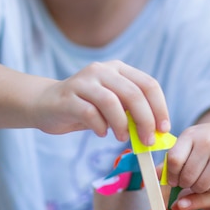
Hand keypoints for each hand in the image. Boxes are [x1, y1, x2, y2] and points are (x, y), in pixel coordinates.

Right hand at [33, 60, 169, 144]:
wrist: (45, 104)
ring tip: (123, 137)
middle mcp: (102, 70)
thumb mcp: (112, 106)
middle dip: (145, 120)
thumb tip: (156, 132)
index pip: (148, 84)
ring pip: (112, 102)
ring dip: (122, 125)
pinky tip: (102, 133)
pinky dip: (101, 127)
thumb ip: (131, 113)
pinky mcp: (67, 97)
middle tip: (148, 141)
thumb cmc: (85, 108)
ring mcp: (83, 82)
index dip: (160, 108)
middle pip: (133, 94)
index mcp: (118, 69)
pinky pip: (90, 113)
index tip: (164, 129)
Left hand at [167, 120, 209, 191]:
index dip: (171, 174)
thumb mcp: (191, 142)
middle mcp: (207, 143)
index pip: (174, 159)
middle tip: (188, 183)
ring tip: (200, 181)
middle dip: (184, 184)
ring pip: (201, 186)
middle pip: (187, 176)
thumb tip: (154, 176)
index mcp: (191, 135)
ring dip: (198, 188)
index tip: (174, 179)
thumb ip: (172, 158)